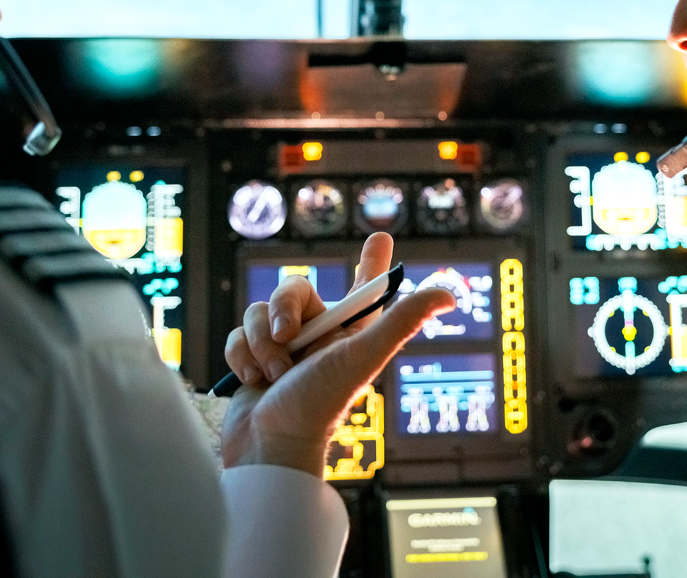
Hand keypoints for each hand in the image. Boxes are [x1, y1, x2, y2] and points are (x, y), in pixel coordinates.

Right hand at [220, 233, 453, 474]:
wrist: (270, 448)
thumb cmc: (320, 405)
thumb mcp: (363, 356)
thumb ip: (401, 321)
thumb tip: (449, 294)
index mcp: (348, 333)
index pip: (365, 288)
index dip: (373, 263)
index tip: (380, 238)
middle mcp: (317, 337)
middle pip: (292, 289)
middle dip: (282, 308)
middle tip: (286, 336)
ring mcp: (282, 349)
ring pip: (258, 312)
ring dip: (260, 342)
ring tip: (273, 375)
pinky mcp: (251, 360)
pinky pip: (237, 336)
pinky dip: (241, 357)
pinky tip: (253, 382)